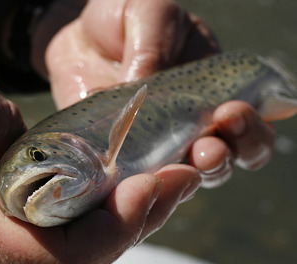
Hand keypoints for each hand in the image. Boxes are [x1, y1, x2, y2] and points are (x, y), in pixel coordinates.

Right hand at [0, 58, 199, 263]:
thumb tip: (41, 144)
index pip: (58, 255)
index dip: (118, 225)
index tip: (157, 182)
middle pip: (72, 259)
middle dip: (132, 221)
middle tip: (177, 176)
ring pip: (59, 252)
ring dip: (111, 220)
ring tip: (153, 179)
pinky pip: (36, 235)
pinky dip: (78, 213)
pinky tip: (100, 184)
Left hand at [38, 0, 274, 186]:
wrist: (77, 37)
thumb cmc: (121, 21)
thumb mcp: (146, 12)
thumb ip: (155, 42)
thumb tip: (147, 82)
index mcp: (212, 93)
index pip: (246, 127)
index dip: (249, 130)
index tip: (229, 114)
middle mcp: (188, 127)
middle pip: (222, 162)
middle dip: (222, 158)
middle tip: (208, 147)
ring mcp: (152, 147)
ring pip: (180, 180)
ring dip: (182, 178)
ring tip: (174, 163)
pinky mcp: (116, 158)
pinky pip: (130, 182)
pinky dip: (134, 183)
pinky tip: (132, 176)